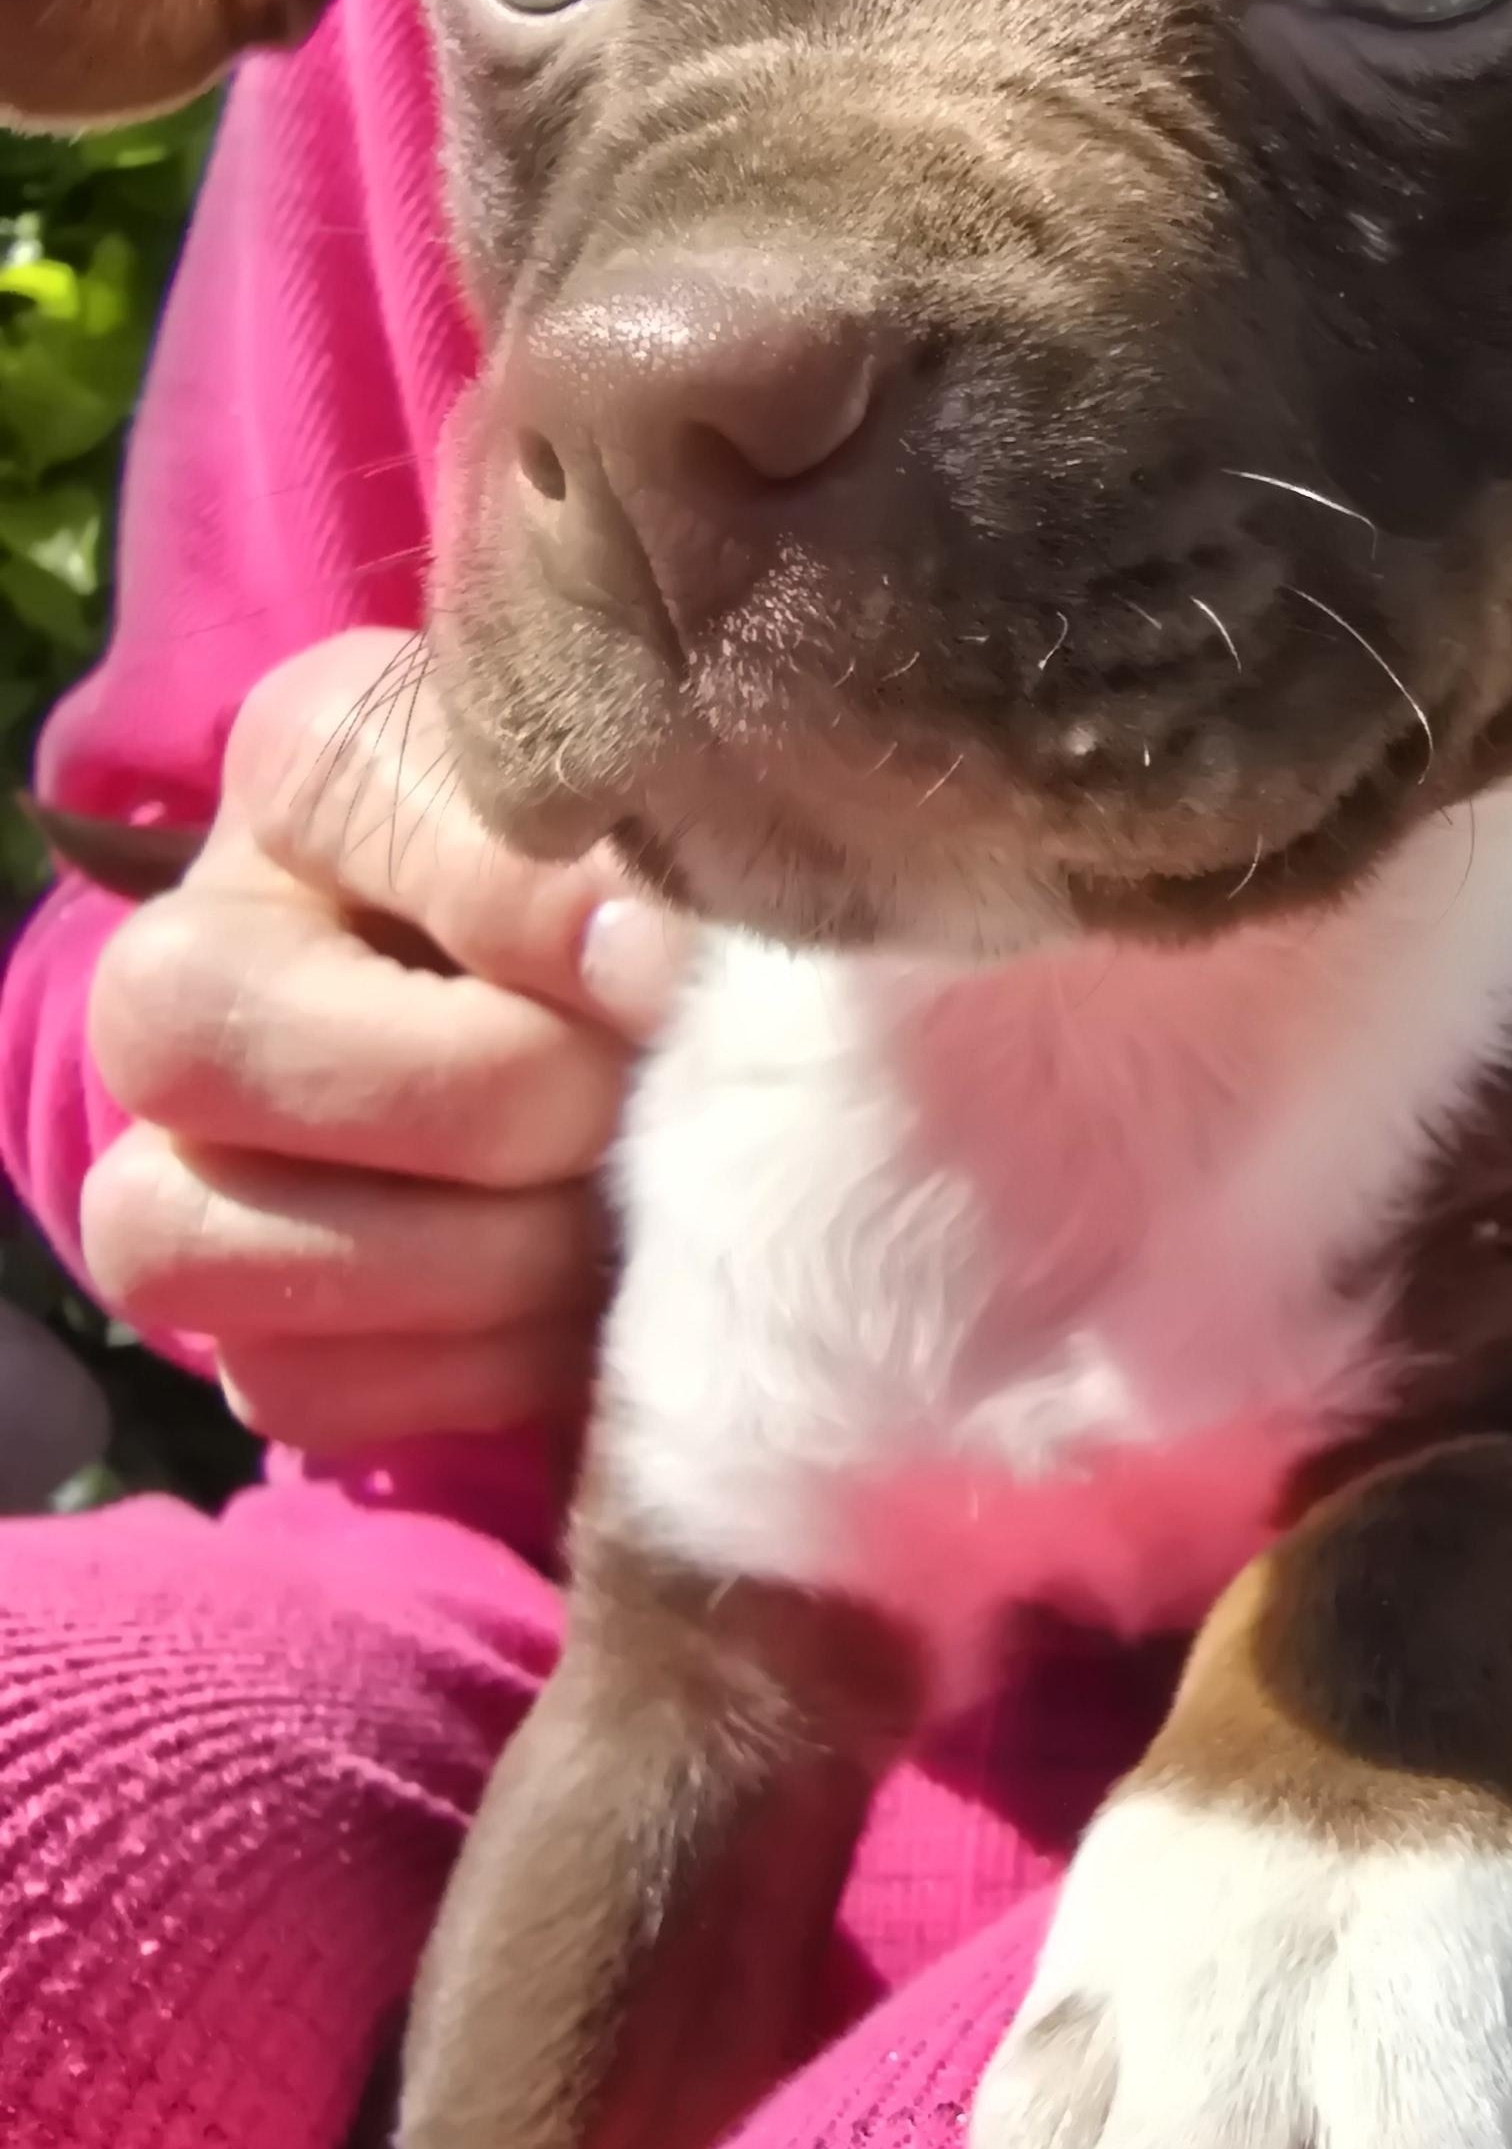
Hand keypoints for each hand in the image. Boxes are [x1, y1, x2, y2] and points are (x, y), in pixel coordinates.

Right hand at [79, 628, 689, 1448]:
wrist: (693, 1041)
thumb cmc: (693, 905)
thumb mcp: (694, 833)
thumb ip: (676, 850)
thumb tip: (664, 962)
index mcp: (315, 765)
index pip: (348, 796)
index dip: (536, 906)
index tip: (676, 969)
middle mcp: (193, 949)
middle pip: (197, 1032)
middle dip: (488, 1097)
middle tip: (640, 1107)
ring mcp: (180, 1149)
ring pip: (196, 1239)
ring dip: (480, 1258)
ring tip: (627, 1225)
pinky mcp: (247, 1313)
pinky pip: (291, 1384)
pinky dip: (466, 1370)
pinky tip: (580, 1313)